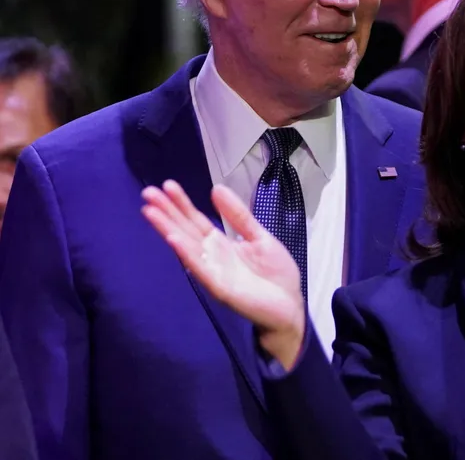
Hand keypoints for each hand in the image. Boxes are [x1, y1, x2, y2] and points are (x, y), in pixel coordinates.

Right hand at [141, 180, 305, 368]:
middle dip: (167, 212)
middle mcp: (212, 256)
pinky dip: (187, 254)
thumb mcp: (260, 236)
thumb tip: (216, 188)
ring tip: (151, 212)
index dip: (182, 203)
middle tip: (148, 192)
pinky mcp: (219, 287)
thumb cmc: (276, 274)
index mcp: (221, 244)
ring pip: (186, 247)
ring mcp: (213, 272)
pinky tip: (173, 239)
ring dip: (168, 229)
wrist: (290, 306)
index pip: (196, 220)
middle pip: (185, 230)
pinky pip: (200, 269)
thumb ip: (238, 216)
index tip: (167, 184)